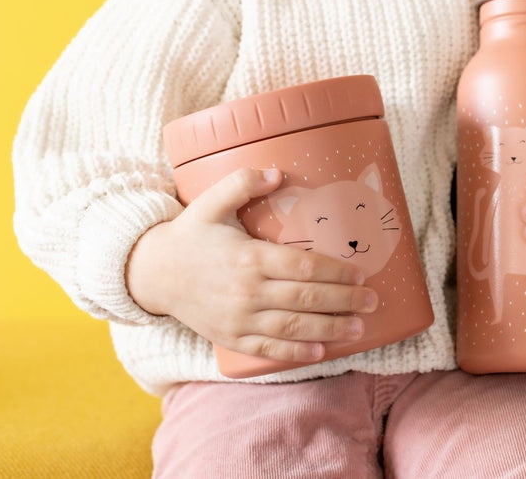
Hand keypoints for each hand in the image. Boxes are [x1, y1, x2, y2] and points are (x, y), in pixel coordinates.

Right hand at [125, 168, 378, 362]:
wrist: (153, 273)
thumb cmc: (190, 234)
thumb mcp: (211, 202)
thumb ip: (243, 182)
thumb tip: (277, 172)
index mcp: (248, 258)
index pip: (303, 268)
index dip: (336, 272)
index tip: (360, 273)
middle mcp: (247, 291)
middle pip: (306, 299)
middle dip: (345, 301)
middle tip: (372, 301)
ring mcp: (239, 319)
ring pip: (294, 328)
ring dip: (330, 329)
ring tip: (359, 328)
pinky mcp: (231, 337)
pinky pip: (268, 349)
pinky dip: (296, 353)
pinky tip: (321, 351)